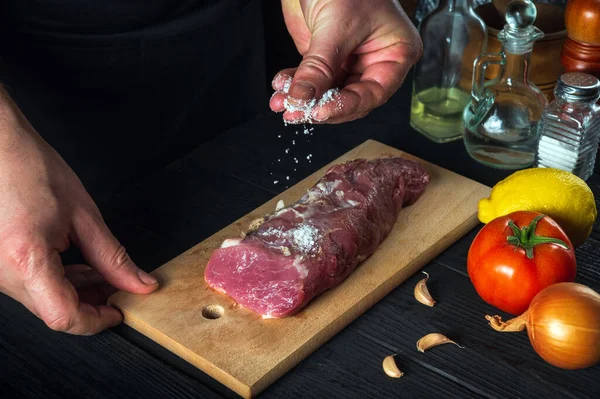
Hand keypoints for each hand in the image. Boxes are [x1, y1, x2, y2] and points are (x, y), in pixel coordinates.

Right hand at [0, 89, 158, 334]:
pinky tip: (81, 266)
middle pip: (55, 311)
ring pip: (44, 300)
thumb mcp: (84, 215)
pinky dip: (60, 281)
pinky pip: (33, 285)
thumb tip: (139, 283)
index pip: (65, 316)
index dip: (97, 320)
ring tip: (104, 272)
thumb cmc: (30, 168)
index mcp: (26, 260)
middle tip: (119, 287)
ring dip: (78, 291)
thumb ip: (113, 257)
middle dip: (92, 303)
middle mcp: (3, 273)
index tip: (119, 311)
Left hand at [270, 0, 421, 123]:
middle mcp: (375, 62)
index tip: (319, 112)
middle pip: (349, 99)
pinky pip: (312, 82)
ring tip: (281, 102)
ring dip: (302, 99)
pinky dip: (295, 86)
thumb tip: (303, 98)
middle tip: (294, 111)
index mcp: (395, 54)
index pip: (373, 93)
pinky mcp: (327, 60)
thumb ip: (319, 66)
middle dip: (319, 106)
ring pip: (328, 94)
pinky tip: (280, 88)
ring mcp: (350, 62)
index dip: (345, 106)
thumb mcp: (335, 25)